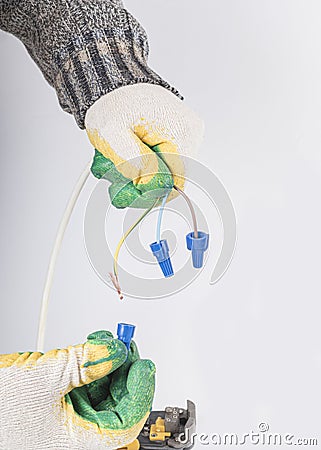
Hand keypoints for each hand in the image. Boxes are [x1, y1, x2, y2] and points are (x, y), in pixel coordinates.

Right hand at [0, 330, 154, 449]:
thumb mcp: (45, 379)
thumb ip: (86, 363)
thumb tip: (116, 350)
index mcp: (78, 441)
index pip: (125, 422)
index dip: (140, 392)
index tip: (143, 365)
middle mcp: (77, 432)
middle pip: (117, 403)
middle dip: (125, 371)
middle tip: (127, 346)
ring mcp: (69, 416)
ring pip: (103, 391)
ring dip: (110, 364)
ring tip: (111, 342)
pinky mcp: (61, 401)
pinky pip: (86, 384)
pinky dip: (93, 364)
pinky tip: (96, 347)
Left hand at [86, 84, 203, 207]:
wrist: (110, 83)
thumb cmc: (111, 102)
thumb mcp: (113, 134)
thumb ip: (133, 162)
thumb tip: (150, 184)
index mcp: (182, 133)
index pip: (175, 182)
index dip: (150, 191)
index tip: (127, 188)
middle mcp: (190, 134)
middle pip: (169, 178)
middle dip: (141, 180)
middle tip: (116, 174)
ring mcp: (184, 134)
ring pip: (163, 171)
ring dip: (138, 173)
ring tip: (116, 160)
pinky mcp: (175, 136)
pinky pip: (161, 161)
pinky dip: (141, 163)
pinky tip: (125, 154)